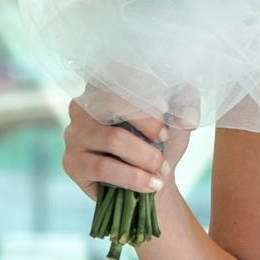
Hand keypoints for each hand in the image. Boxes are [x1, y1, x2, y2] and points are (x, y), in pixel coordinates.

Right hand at [61, 95, 191, 202]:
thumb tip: (187, 111)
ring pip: (113, 138)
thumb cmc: (161, 144)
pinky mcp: (72, 163)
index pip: (118, 74)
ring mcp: (74, 134)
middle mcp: (83, 105)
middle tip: (166, 140)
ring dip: (145, 156)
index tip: (167, 109)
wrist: (154, 181)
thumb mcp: (177, 119)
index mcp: (106, 86)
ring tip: (162, 169)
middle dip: (149, 123)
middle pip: (113, 102)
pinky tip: (151, 184)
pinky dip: (134, 177)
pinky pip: (103, 168)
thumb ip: (185, 101)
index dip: (145, 89)